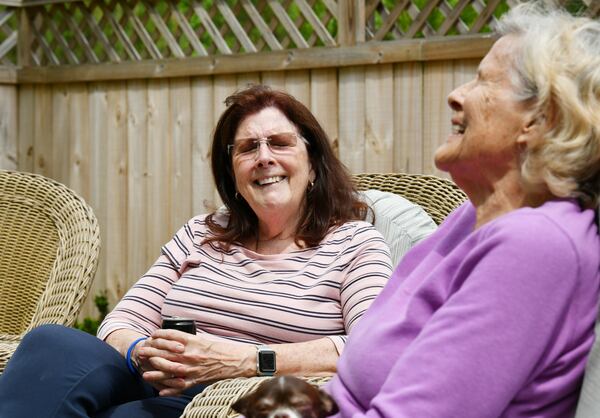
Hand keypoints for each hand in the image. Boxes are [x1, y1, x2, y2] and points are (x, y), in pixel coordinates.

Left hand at [137, 329, 255, 395]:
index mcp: (193, 341)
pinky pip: (180, 386)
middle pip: (166, 353)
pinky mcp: (197, 379)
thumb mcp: (204, 340)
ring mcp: (192, 368)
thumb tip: (176, 340)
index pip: (170, 336)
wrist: (237, 361)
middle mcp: (190, 354)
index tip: (151, 336)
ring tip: (145, 373)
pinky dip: (170, 390)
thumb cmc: (223, 349)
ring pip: (169, 370)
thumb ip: (190, 341)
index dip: (158, 336)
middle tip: (141, 353)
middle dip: (152, 353)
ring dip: (155, 372)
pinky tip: (161, 392)